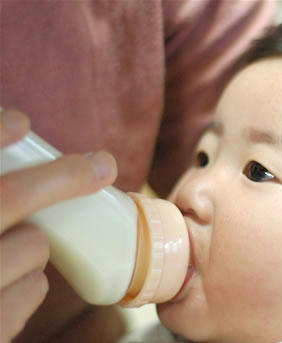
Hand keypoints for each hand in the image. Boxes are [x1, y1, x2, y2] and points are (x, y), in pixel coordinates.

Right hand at [0, 109, 117, 341]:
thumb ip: (3, 204)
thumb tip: (11, 136)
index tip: (20, 122)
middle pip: (8, 198)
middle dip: (62, 176)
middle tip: (102, 164)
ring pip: (32, 245)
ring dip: (27, 243)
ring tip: (0, 254)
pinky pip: (34, 288)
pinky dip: (26, 283)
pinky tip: (2, 289)